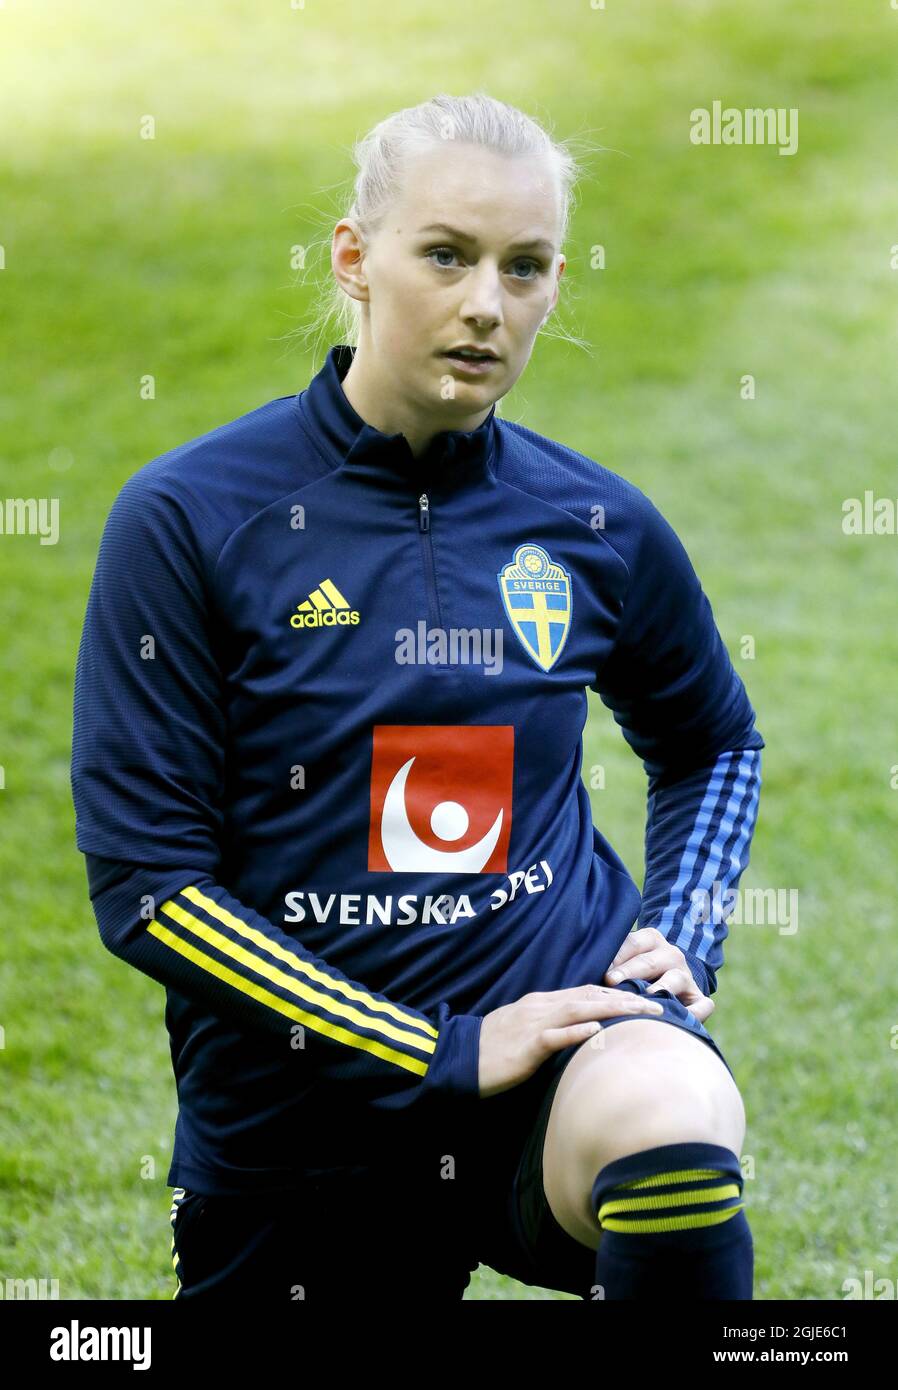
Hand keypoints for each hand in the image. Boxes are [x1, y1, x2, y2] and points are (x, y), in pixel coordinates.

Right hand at [477, 984, 666, 1098]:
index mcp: (542, 1004)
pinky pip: (555, 1036)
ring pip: (578, 1009)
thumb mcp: (525, 1032)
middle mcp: (541, 1007)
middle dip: (626, 998)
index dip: (618, 993)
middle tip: (659, 1003)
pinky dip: (577, 1031)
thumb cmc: (492, 1049)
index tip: (645, 998)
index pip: (587, 992)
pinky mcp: (526, 1046)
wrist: (458, 1057)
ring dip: (613, 1009)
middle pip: (590, 996)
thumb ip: (550, 1027)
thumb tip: (579, 1032)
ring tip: (641, 1011)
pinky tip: (598, 1031)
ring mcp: (533, 1024)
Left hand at [603, 927, 713, 1024]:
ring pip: (676, 978)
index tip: (599, 968)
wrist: (669, 980)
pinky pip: (702, 1004)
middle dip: (630, 971)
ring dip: (662, 988)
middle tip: (611, 981)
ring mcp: (686, 975)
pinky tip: (683, 1018)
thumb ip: (606, 960)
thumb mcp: (622, 959)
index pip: (631, 943)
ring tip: (648, 997)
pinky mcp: (699, 997)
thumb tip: (573, 963)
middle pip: (650, 961)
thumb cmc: (631, 973)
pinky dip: (696, 1011)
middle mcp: (670, 954)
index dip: (615, 955)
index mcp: (650, 939)